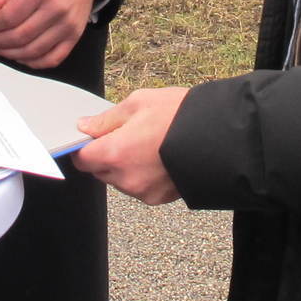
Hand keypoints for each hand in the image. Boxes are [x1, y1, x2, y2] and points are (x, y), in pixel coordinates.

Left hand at [0, 0, 94, 69]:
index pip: (8, 17)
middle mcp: (56, 8)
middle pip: (19, 36)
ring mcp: (67, 25)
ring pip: (33, 51)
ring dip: (11, 53)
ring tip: (0, 47)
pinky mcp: (75, 36)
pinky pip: (52, 59)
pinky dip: (33, 62)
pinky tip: (21, 56)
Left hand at [72, 87, 188, 203]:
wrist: (219, 136)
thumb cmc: (181, 115)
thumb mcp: (138, 103)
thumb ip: (107, 119)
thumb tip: (85, 127)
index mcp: (115, 153)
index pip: (81, 159)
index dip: (84, 146)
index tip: (93, 137)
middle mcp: (125, 178)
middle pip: (99, 171)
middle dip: (107, 154)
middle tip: (129, 134)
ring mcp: (142, 191)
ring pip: (119, 180)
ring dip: (125, 166)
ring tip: (149, 144)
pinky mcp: (158, 198)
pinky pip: (139, 187)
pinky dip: (143, 175)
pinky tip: (159, 158)